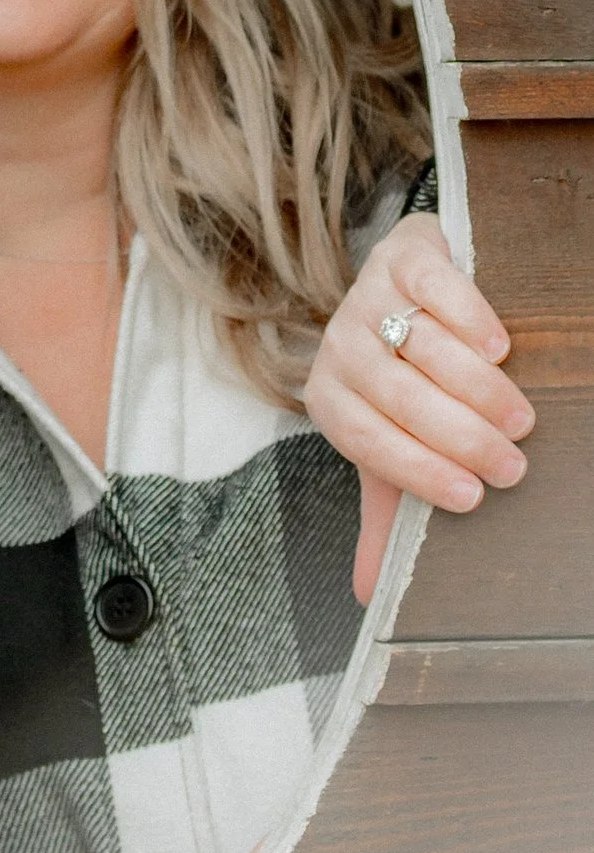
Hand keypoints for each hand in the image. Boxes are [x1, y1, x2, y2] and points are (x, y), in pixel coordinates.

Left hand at [304, 215, 530, 604]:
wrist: (407, 291)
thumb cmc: (407, 384)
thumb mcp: (394, 444)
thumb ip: (386, 512)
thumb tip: (367, 596)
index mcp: (331, 400)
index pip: (367, 442)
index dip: (418, 472)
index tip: (472, 499)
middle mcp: (338, 347)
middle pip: (396, 395)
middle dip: (458, 436)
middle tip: (513, 464)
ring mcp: (367, 296)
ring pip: (420, 346)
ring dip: (475, 386)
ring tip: (521, 417)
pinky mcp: (402, 255)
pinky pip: (432, 287)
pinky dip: (466, 316)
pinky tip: (499, 346)